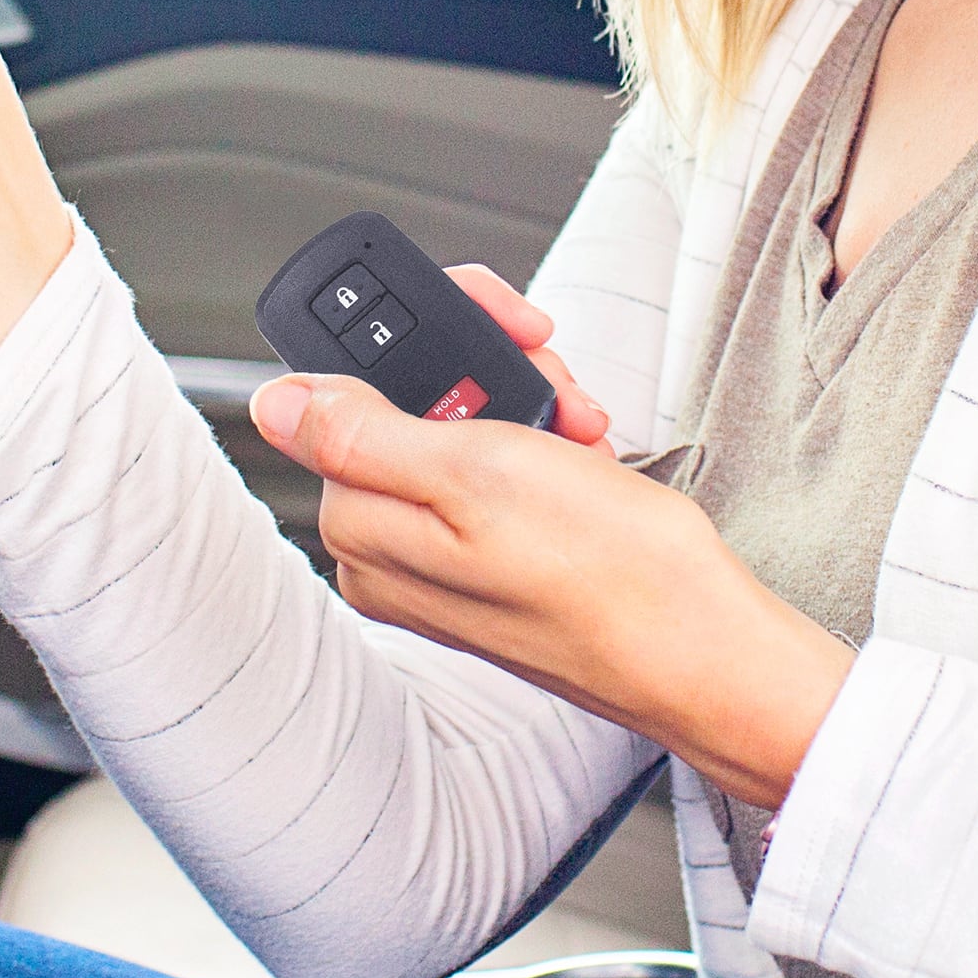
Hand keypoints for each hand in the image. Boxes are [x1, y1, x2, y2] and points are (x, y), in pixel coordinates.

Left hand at [250, 267, 855, 809]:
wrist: (703, 647)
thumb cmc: (607, 570)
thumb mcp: (478, 474)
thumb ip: (363, 433)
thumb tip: (275, 403)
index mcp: (362, 525)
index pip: (357, 384)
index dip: (436, 340)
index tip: (508, 330)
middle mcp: (391, 547)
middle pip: (411, 403)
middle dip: (493, 377)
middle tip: (557, 391)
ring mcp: (442, 559)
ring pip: (465, 429)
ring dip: (531, 409)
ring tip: (582, 434)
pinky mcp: (493, 563)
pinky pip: (501, 473)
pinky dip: (547, 450)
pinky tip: (585, 463)